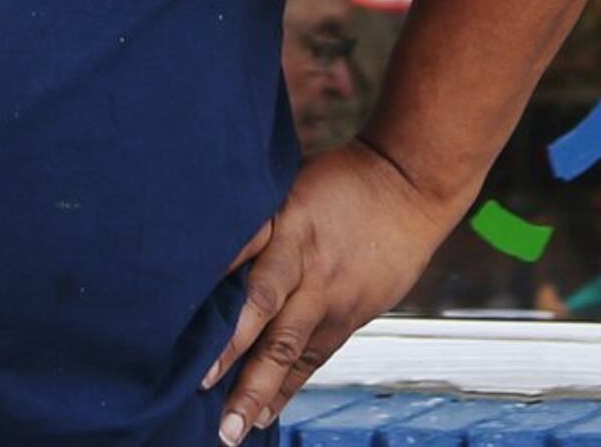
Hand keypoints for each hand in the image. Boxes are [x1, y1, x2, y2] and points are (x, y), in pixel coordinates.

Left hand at [201, 141, 452, 442]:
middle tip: (207, 400)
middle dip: (239, 368)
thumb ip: (253, 224)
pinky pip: (315, 358)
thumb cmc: (340, 180)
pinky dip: (289, 387)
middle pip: (272, 325)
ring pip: (294, 352)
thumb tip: (201, 253)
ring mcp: (334, 298)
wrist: (409, 187)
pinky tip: (266, 413)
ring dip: (262, 391)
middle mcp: (311, 269)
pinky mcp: (351, 317)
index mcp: (291, 228)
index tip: (191, 347)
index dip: (226, 315)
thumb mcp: (288, 187)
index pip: (254, 277)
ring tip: (235, 430)